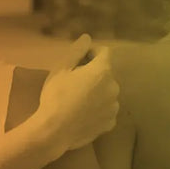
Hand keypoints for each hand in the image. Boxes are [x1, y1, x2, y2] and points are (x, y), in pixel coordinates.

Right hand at [36, 35, 119, 154]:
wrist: (55, 130)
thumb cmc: (56, 95)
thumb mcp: (61, 69)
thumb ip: (77, 51)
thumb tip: (87, 37)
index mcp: (102, 71)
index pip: (105, 52)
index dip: (91, 52)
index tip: (78, 60)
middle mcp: (114, 87)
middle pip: (106, 73)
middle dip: (93, 73)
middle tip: (74, 81)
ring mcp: (114, 107)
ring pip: (107, 92)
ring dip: (97, 91)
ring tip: (79, 99)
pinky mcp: (111, 123)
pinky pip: (106, 110)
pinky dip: (98, 109)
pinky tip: (83, 113)